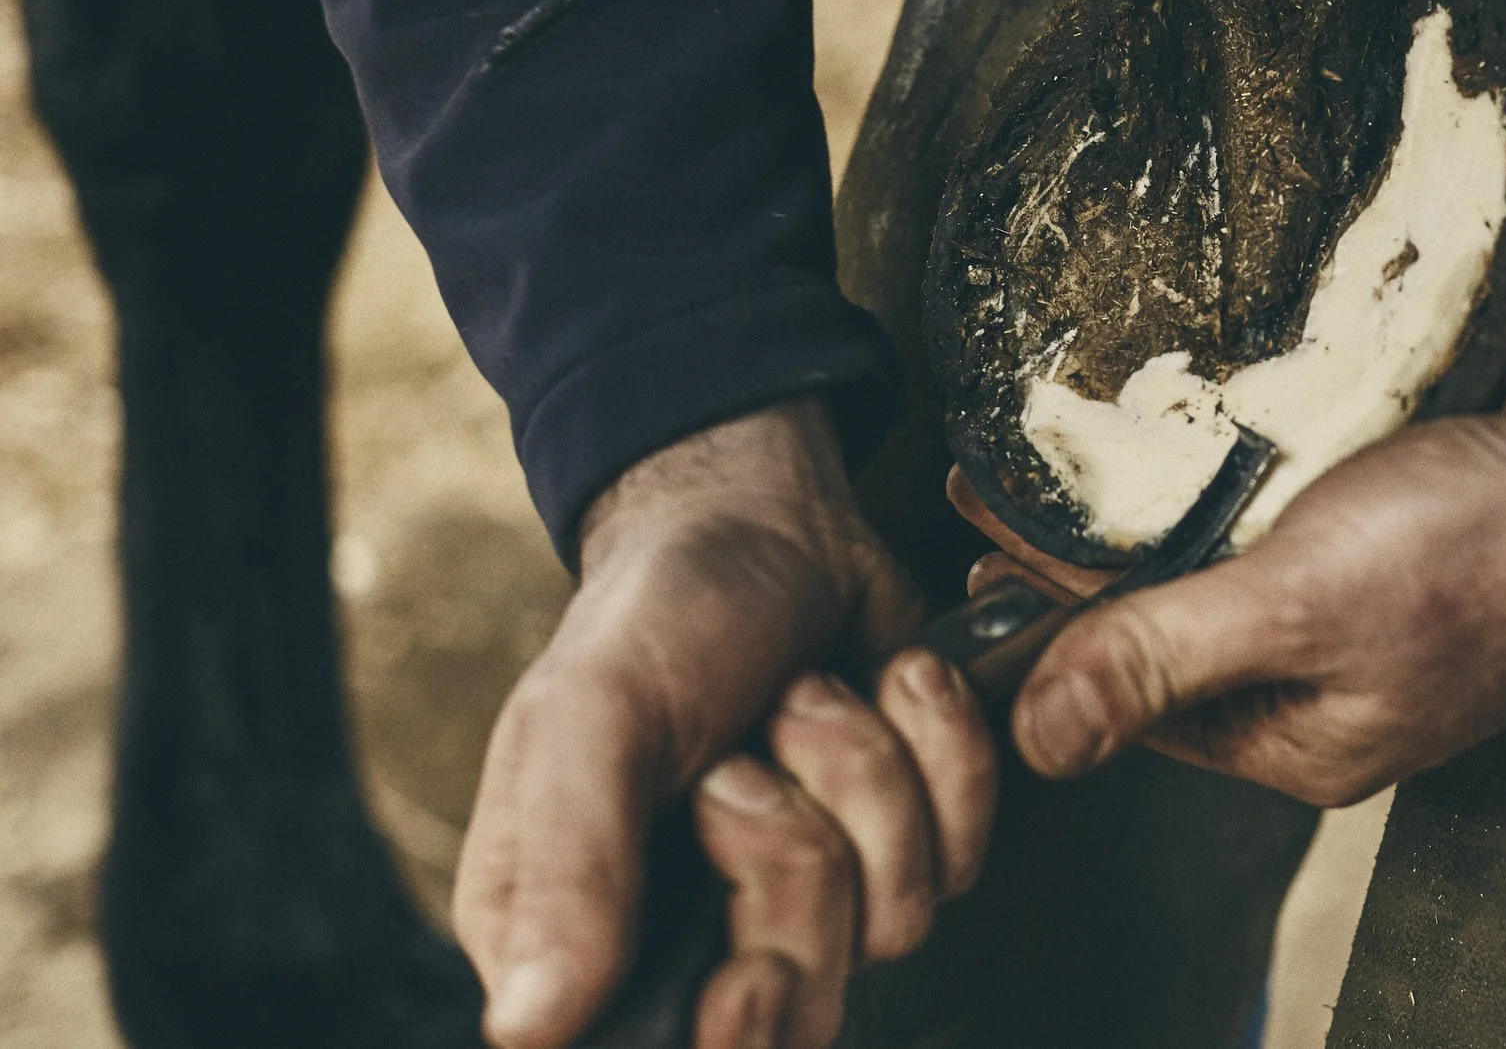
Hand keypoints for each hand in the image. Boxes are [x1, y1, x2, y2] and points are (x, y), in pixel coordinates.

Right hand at [454, 396, 997, 1048]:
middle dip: (796, 858)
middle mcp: (704, 935)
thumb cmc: (657, 614)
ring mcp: (819, 892)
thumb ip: (568, 868)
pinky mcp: (907, 838)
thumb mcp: (592, 717)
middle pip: (807, 1003)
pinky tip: (883, 684)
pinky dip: (939, 752)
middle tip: (741, 766)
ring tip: (803, 698)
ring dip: (864, 778)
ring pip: (897, 921)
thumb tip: (529, 1028)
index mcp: (590, 937)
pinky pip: (967, 850)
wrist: (770, 517)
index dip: (734, 1034)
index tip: (748, 973)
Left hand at [962, 374, 1505, 805]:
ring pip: (1228, 589)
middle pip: (1172, 644)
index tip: (970, 537)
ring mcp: (1375, 635)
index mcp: (1300, 744)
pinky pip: (1287, 543)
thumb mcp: (1295, 602)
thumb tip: (1035, 742)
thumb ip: (1162, 659)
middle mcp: (1333, 703)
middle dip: (1086, 577)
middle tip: (1002, 500)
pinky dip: (1232, 505)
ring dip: (1156, 536)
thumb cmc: (1480, 545)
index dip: (1040, 614)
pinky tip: (1201, 456)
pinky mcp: (1407, 564)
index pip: (1128, 690)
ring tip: (1078, 473)